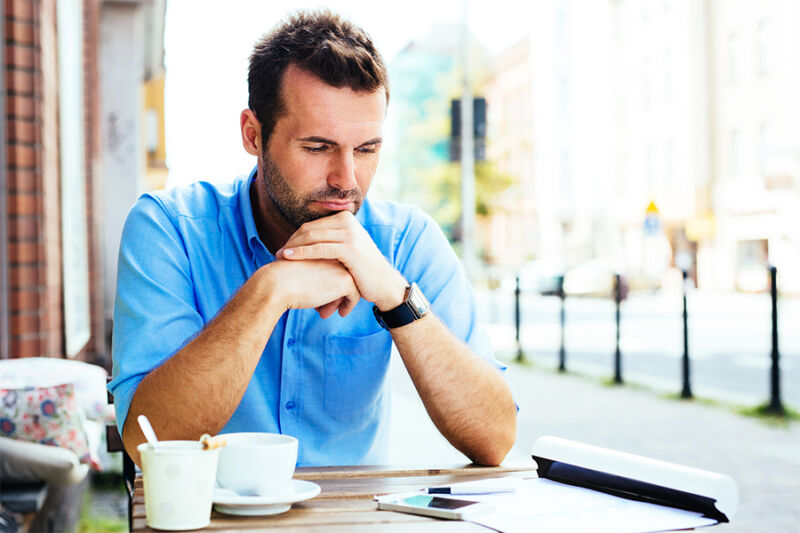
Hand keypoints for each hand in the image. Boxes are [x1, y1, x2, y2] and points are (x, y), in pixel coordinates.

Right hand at [264, 258, 360, 317]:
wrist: (277, 283)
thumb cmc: (281, 279)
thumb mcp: (299, 273)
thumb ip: (312, 276)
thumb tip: (320, 290)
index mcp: (322, 249)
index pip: (333, 268)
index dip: (328, 284)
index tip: (321, 299)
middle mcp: (334, 255)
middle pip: (342, 276)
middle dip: (335, 294)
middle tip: (326, 309)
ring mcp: (342, 266)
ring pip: (351, 285)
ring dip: (340, 301)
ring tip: (327, 312)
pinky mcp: (345, 280)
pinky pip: (354, 295)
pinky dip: (348, 306)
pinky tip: (341, 314)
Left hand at [275, 211, 406, 310]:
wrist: (384, 283)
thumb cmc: (362, 270)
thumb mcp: (347, 249)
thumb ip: (330, 241)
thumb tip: (306, 241)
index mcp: (345, 218)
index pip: (312, 225)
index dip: (295, 237)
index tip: (283, 249)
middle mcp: (347, 222)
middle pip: (309, 229)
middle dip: (291, 241)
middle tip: (277, 254)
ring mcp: (349, 233)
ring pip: (312, 236)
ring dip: (293, 246)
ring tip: (279, 257)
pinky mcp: (349, 248)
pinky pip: (319, 248)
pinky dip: (302, 252)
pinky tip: (288, 258)